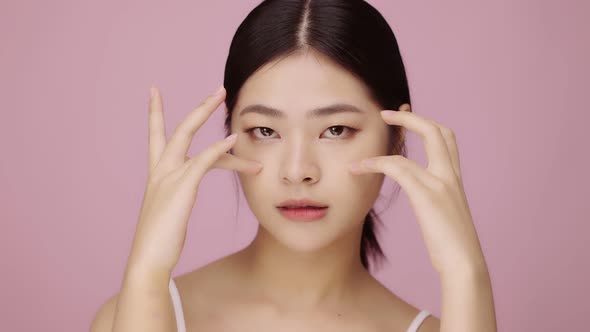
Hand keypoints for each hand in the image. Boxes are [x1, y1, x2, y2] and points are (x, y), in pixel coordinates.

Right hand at [127, 86, 262, 275]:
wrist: (148, 262)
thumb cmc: (160, 243)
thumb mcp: (170, 214)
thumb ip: (176, 200)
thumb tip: (181, 203)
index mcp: (157, 176)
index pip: (156, 137)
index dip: (155, 114)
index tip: (154, 92)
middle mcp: (160, 171)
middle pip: (179, 129)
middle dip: (199, 108)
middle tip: (219, 90)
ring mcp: (169, 177)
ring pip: (189, 135)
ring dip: (208, 115)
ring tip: (229, 102)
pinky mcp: (181, 187)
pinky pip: (203, 160)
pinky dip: (219, 148)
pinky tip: (233, 140)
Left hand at [348, 104, 486, 275]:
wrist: (464, 266)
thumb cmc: (452, 249)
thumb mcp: (445, 218)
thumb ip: (436, 203)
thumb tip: (426, 203)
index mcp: (455, 181)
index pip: (446, 141)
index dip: (427, 125)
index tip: (407, 118)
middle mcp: (451, 176)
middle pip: (438, 131)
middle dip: (412, 118)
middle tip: (387, 113)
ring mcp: (441, 183)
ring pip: (420, 143)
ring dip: (390, 138)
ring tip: (369, 136)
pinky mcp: (427, 194)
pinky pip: (397, 167)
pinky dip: (375, 163)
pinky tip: (358, 168)